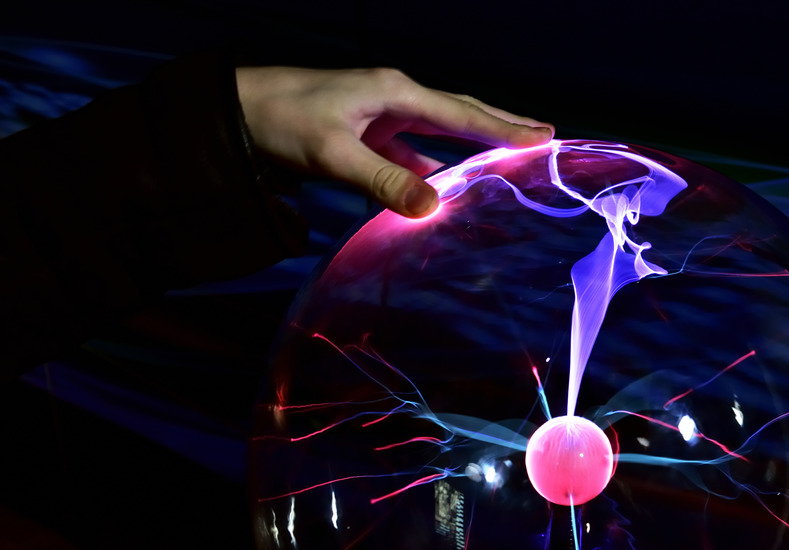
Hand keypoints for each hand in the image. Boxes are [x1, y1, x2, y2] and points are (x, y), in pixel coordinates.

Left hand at [236, 67, 554, 216]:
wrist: (235, 113)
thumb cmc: (282, 121)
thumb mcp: (333, 153)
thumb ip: (383, 181)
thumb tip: (434, 207)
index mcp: (393, 92)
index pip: (459, 113)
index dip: (502, 128)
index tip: (541, 137)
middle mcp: (393, 98)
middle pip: (458, 113)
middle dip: (499, 126)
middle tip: (542, 136)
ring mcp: (379, 116)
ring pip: (437, 133)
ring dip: (470, 146)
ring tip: (506, 157)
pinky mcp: (364, 135)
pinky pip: (410, 152)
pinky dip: (431, 167)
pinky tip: (442, 185)